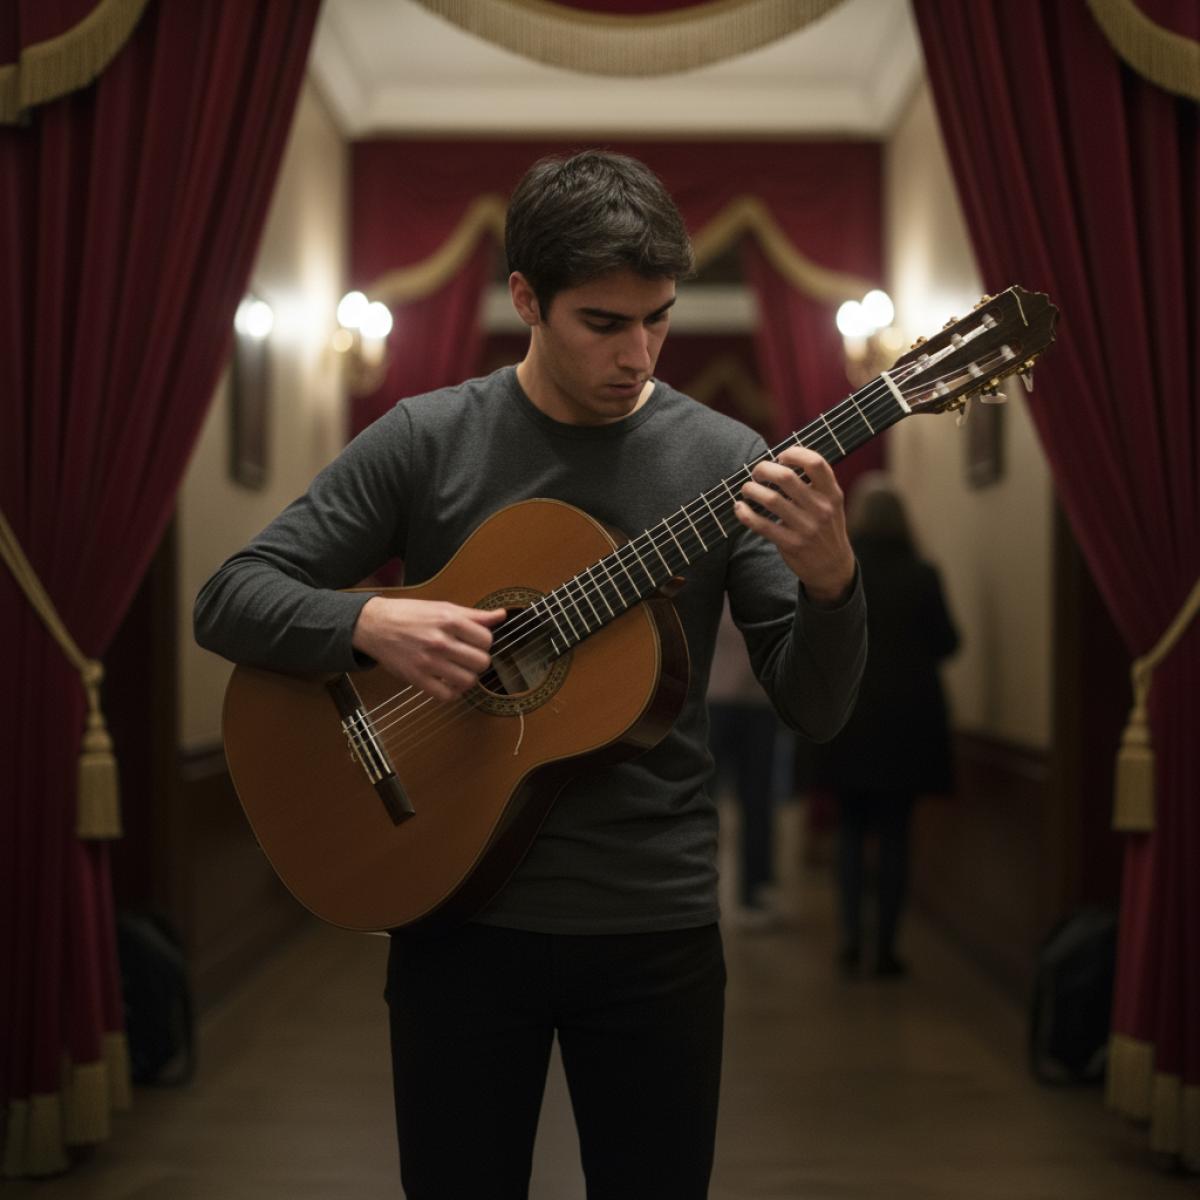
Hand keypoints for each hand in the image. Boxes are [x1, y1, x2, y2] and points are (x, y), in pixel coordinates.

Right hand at [352, 597, 505, 700]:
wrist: (375, 625)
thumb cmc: (410, 614)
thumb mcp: (443, 607)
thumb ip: (474, 615)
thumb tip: (501, 616)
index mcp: (449, 619)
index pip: (486, 639)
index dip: (484, 643)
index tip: (474, 643)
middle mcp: (440, 640)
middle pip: (481, 662)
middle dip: (478, 661)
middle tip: (468, 658)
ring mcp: (428, 661)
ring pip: (468, 680)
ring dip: (468, 678)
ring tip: (460, 671)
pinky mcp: (417, 678)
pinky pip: (446, 696)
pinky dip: (453, 694)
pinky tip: (449, 685)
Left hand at [733, 445, 855, 603]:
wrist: (832, 567)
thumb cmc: (826, 527)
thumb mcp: (831, 503)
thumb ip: (815, 483)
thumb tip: (781, 460)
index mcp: (832, 494)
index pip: (815, 463)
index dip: (794, 453)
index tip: (780, 457)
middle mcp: (821, 509)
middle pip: (786, 477)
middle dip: (763, 469)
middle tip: (756, 472)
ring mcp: (806, 527)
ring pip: (770, 499)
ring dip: (751, 489)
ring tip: (747, 488)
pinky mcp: (791, 544)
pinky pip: (761, 525)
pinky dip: (745, 514)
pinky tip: (740, 507)